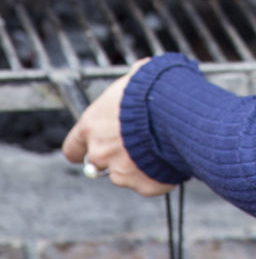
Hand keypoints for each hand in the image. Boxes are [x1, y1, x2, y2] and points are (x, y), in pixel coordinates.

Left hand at [61, 58, 176, 196]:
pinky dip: (156, 172)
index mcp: (92, 125)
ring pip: (124, 172)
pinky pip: (148, 181)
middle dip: (114, 154)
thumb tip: (137, 73)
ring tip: (157, 143)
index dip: (83, 147)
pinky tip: (167, 154)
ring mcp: (121, 172)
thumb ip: (127, 87)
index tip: (90, 147)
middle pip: (98, 162)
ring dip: (136, 163)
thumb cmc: (156, 91)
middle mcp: (101, 152)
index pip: (73, 147)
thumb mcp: (136, 76)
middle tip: (134, 141)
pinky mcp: (143, 185)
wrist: (180, 113)